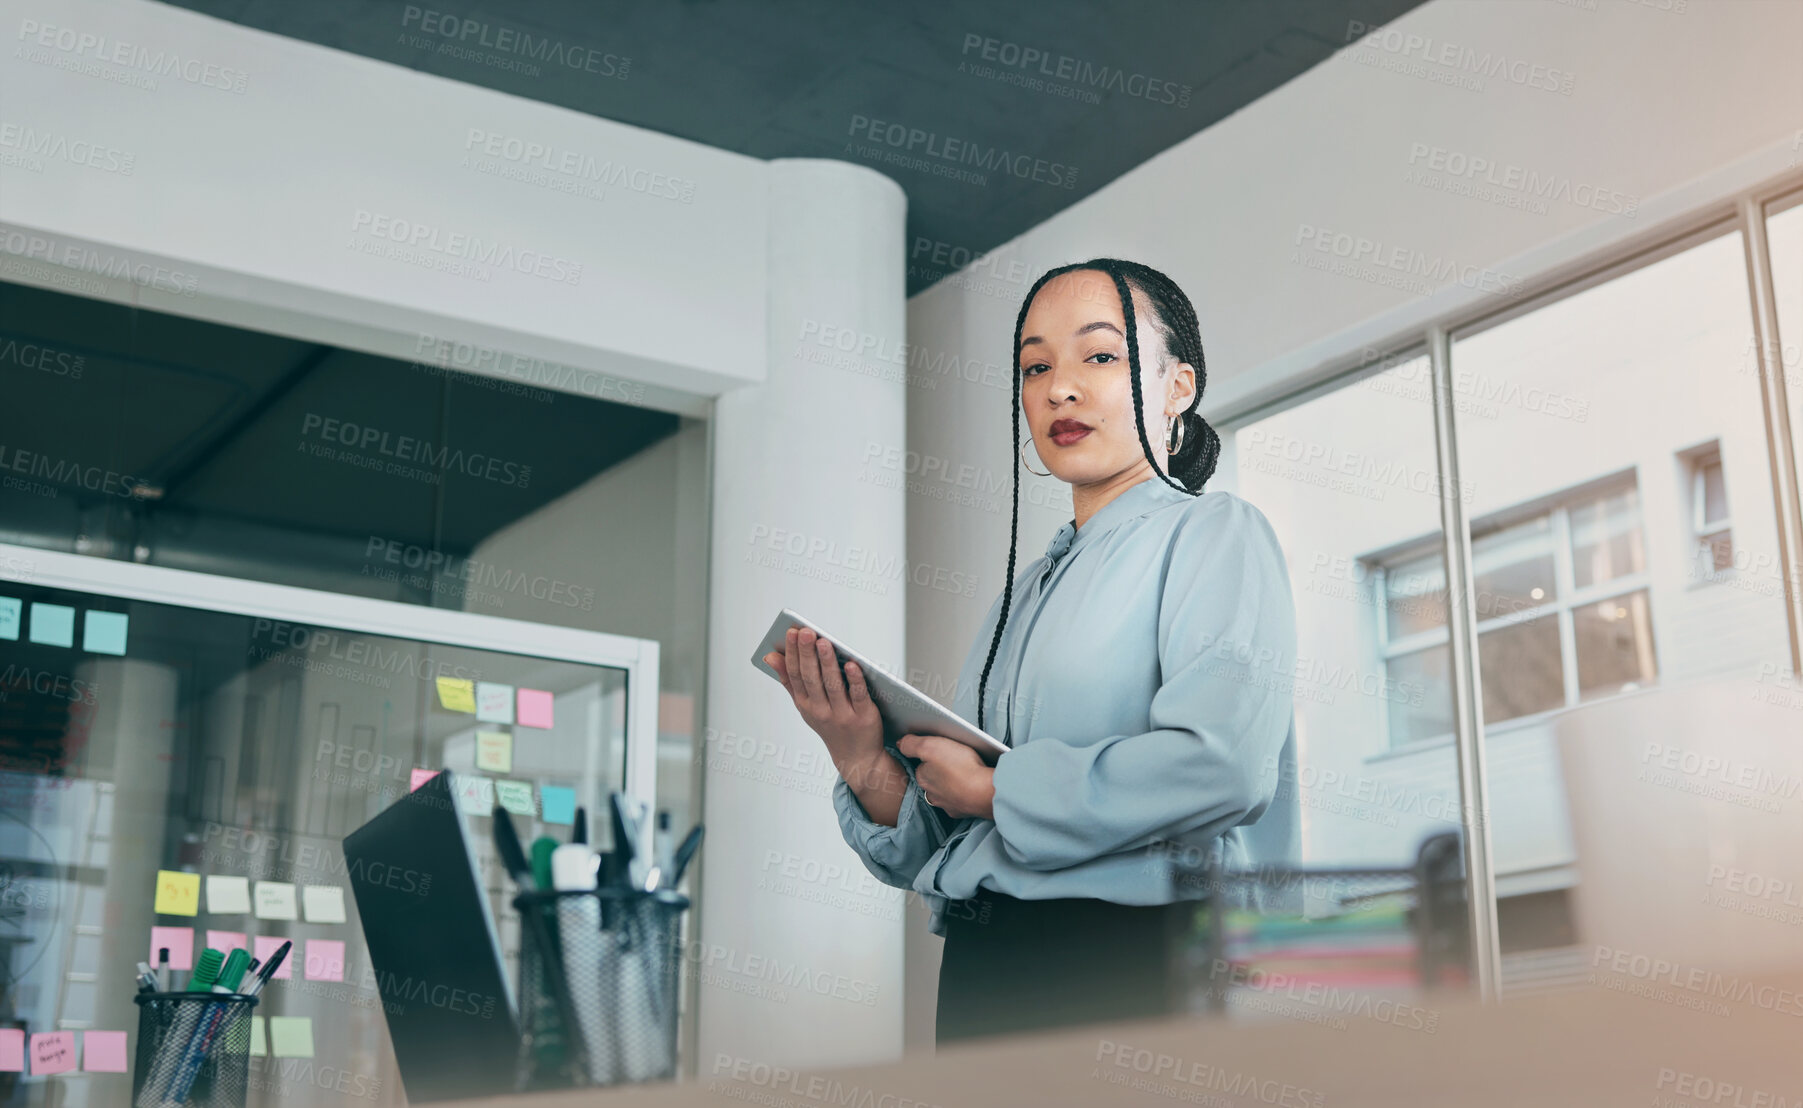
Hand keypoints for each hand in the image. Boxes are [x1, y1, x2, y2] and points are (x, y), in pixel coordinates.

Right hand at [764, 626, 886, 781]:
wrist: (857, 757)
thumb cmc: (830, 724)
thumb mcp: (806, 705)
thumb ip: (789, 681)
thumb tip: (770, 656)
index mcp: (805, 705)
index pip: (796, 675)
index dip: (793, 653)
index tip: (791, 632)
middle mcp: (821, 711)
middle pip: (812, 678)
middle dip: (807, 654)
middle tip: (805, 632)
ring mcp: (842, 715)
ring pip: (833, 685)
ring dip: (827, 663)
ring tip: (824, 642)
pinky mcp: (863, 717)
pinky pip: (858, 696)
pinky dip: (855, 680)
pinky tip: (852, 664)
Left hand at [896, 734, 994, 820]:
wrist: (985, 793)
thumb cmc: (959, 768)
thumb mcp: (929, 746)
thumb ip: (911, 744)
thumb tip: (900, 743)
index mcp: (923, 778)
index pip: (920, 766)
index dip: (927, 756)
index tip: (935, 750)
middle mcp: (933, 794)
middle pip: (933, 780)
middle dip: (939, 771)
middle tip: (951, 759)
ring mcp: (949, 804)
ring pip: (946, 791)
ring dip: (952, 783)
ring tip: (964, 770)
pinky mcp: (965, 810)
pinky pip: (962, 800)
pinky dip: (965, 793)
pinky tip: (973, 785)